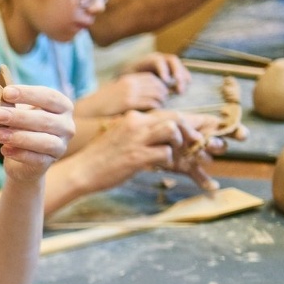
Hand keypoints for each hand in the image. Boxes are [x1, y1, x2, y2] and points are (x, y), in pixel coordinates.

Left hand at [0, 82, 73, 182]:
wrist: (23, 159)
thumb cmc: (22, 127)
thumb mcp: (18, 111)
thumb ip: (9, 102)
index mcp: (62, 106)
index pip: (49, 96)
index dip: (28, 94)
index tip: (6, 93)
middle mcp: (67, 125)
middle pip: (45, 119)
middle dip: (19, 117)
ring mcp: (61, 146)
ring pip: (43, 141)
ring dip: (19, 137)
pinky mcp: (50, 162)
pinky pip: (36, 159)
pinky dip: (19, 154)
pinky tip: (4, 150)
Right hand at [65, 110, 188, 193]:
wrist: (82, 171)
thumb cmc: (101, 158)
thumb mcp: (120, 137)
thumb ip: (140, 132)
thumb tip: (163, 135)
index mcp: (133, 117)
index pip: (168, 113)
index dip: (189, 120)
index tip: (201, 127)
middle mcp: (136, 123)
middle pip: (175, 117)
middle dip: (191, 130)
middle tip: (198, 142)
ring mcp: (136, 139)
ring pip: (172, 130)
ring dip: (179, 143)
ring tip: (176, 153)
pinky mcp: (137, 156)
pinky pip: (165, 153)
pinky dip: (168, 161)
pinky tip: (162, 167)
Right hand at [77, 71, 171, 115]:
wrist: (86, 113)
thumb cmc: (102, 110)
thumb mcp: (118, 96)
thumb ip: (132, 94)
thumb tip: (148, 98)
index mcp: (128, 79)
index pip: (153, 79)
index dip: (161, 88)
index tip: (161, 99)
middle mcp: (130, 83)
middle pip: (158, 85)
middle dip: (164, 96)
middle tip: (164, 108)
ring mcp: (129, 91)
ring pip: (157, 94)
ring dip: (161, 104)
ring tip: (160, 114)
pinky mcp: (129, 102)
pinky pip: (151, 103)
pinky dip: (156, 110)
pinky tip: (153, 118)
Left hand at [125, 53, 188, 95]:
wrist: (131, 80)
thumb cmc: (129, 81)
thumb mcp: (129, 80)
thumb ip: (135, 81)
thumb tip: (137, 87)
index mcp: (149, 59)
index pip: (158, 60)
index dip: (163, 69)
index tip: (166, 81)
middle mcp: (160, 58)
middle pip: (172, 60)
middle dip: (177, 72)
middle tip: (178, 85)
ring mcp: (167, 62)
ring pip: (178, 65)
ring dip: (182, 76)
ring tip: (181, 90)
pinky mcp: (172, 69)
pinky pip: (181, 71)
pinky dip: (184, 77)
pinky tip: (186, 86)